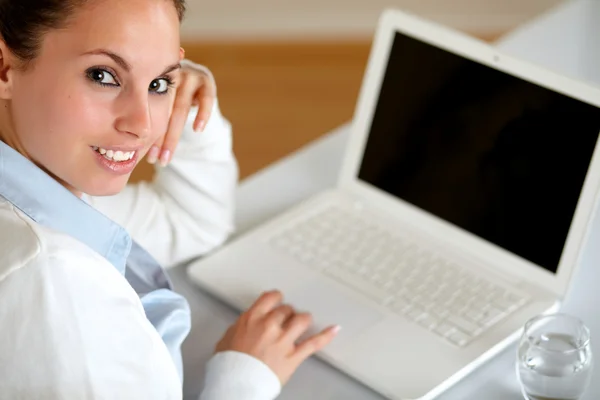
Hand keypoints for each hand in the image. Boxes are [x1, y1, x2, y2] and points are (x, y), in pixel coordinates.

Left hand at [147, 63, 216, 165]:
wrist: (196, 78)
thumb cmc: (171, 96)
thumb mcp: (157, 102)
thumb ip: (145, 114)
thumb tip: (123, 144)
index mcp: (152, 79)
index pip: (149, 108)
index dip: (148, 133)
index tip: (146, 155)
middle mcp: (168, 76)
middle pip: (164, 110)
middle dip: (160, 139)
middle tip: (155, 161)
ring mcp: (188, 75)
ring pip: (181, 108)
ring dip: (174, 135)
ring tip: (167, 157)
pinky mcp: (207, 80)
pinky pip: (206, 98)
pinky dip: (202, 114)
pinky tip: (197, 130)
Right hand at [215, 290, 339, 384]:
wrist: (235, 384)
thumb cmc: (228, 365)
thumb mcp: (228, 338)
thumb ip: (242, 326)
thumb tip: (249, 323)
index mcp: (252, 319)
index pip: (271, 297)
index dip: (277, 297)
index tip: (279, 299)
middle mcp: (269, 326)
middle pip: (287, 309)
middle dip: (288, 313)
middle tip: (287, 318)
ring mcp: (283, 341)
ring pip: (302, 320)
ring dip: (304, 320)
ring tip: (304, 322)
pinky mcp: (293, 356)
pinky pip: (314, 343)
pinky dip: (326, 335)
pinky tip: (334, 329)